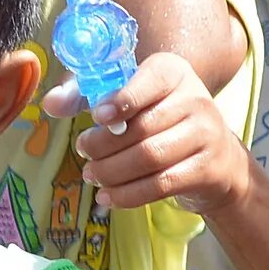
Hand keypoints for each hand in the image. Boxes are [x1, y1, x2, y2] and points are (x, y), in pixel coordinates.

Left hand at [58, 52, 254, 214]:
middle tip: (83, 152)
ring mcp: (206, 134)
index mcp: (173, 72)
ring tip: (92, 175)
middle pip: (142, 126)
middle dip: (104, 145)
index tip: (97, 116)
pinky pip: (161, 184)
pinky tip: (107, 197)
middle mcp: (195, 98)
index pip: (151, 79)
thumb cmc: (160, 120)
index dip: (122, 99)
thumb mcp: (130, 99)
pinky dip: (128, 194)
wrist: (217, 156)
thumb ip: (87, 96)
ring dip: (112, 171)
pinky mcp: (207, 169)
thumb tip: (51, 103)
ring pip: (150, 157)